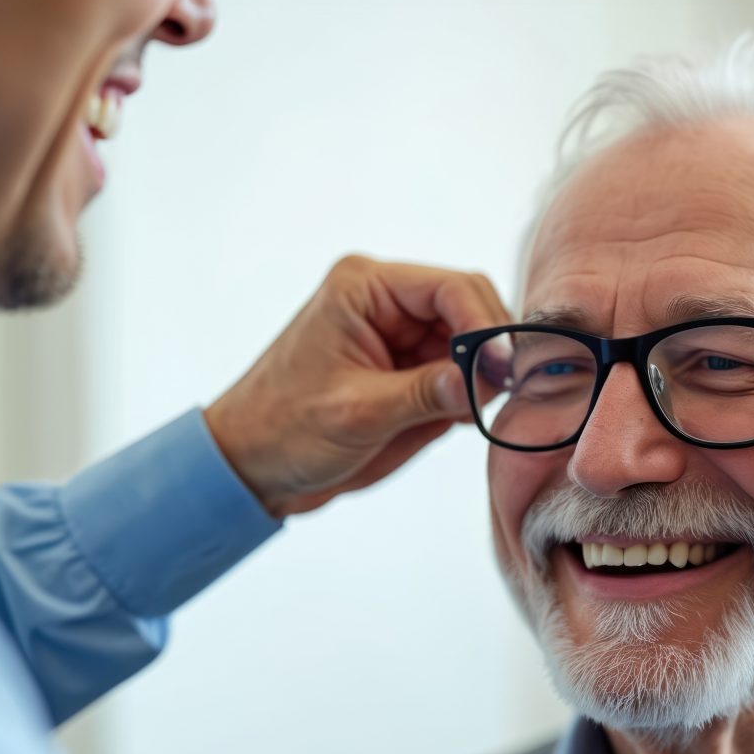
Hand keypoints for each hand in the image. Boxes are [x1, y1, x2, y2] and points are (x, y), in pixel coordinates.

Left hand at [204, 256, 510, 517]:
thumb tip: (486, 378)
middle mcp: (386, 301)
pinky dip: (469, 395)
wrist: (250, 465)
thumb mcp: (358, 414)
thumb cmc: (283, 430)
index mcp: (364, 288)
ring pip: (473, 342)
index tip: (504, 371)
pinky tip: (457, 420)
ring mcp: (400, 334)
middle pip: (471, 307)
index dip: (487, 326)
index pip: (452, 288)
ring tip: (467, 413)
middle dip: (489, 351)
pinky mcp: (409, 367)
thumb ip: (425, 393)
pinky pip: (461, 372)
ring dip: (482, 376)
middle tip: (496, 396)